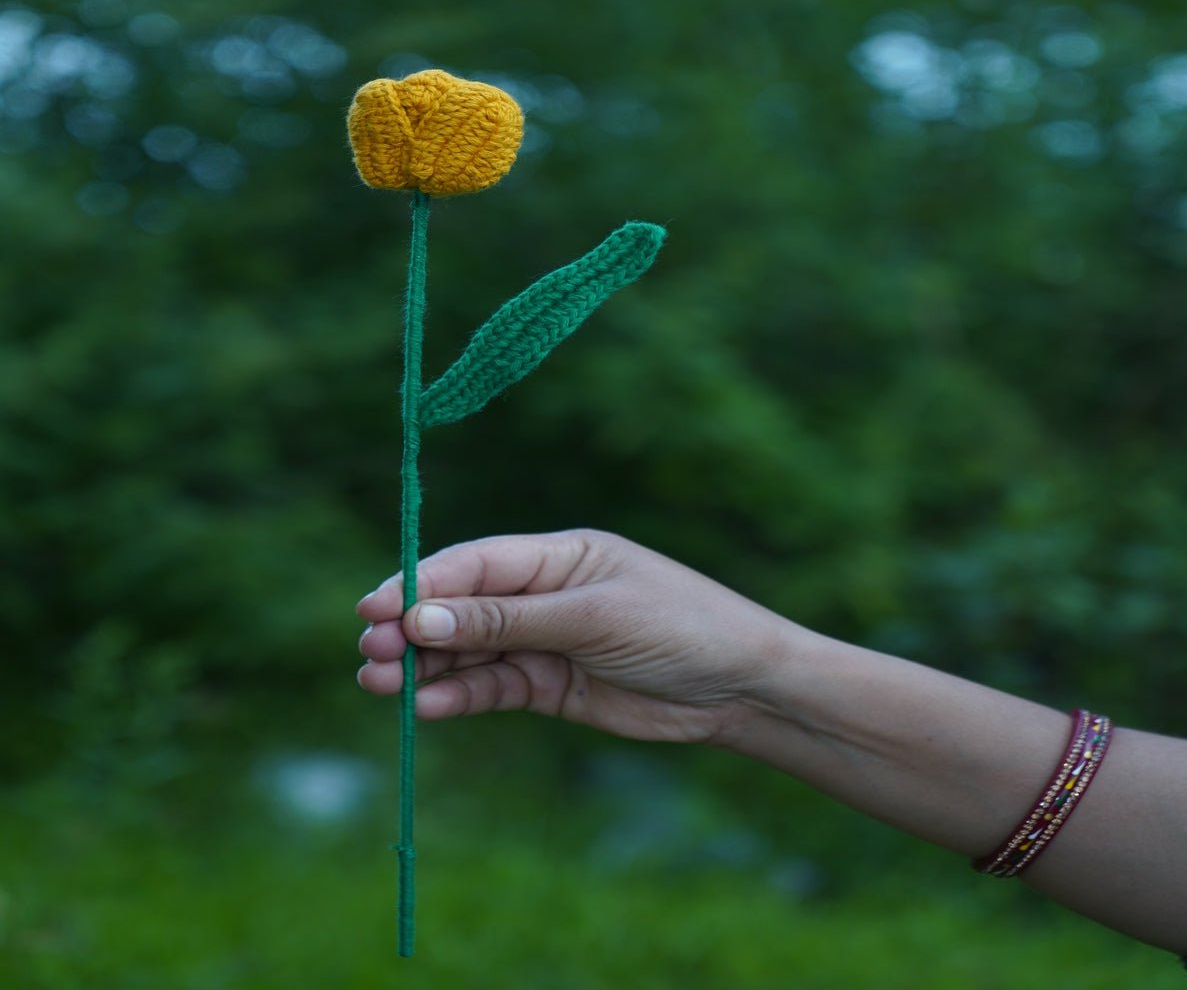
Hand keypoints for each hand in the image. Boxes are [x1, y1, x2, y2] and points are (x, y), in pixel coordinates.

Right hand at [356, 529, 794, 744]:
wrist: (740, 687)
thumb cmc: (678, 626)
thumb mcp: (591, 616)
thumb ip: (508, 618)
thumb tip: (422, 613)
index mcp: (557, 555)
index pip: (474, 563)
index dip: (420, 580)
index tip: (374, 606)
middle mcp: (543, 593)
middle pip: (461, 606)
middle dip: (413, 626)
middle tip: (371, 652)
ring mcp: (545, 641)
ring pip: (468, 650)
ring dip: (425, 666)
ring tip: (379, 683)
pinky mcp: (550, 686)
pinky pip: (492, 687)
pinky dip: (458, 696)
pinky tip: (426, 706)